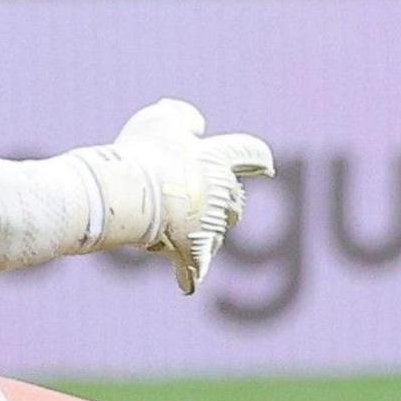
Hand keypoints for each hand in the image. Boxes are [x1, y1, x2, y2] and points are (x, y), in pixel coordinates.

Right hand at [106, 97, 275, 295]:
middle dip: (219, 204)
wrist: (133, 191)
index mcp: (219, 159)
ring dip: (199, 234)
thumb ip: (180, 117)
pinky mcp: (193, 251)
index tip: (267, 167)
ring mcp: (210, 225)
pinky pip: (194, 268)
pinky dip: (189, 274)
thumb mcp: (159, 120)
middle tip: (189, 200)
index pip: (249, 154)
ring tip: (167, 228)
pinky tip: (187, 283)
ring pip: (214, 235)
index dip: (257, 158)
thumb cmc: (145, 152)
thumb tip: (196, 125)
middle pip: (234, 202)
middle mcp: (223, 193)